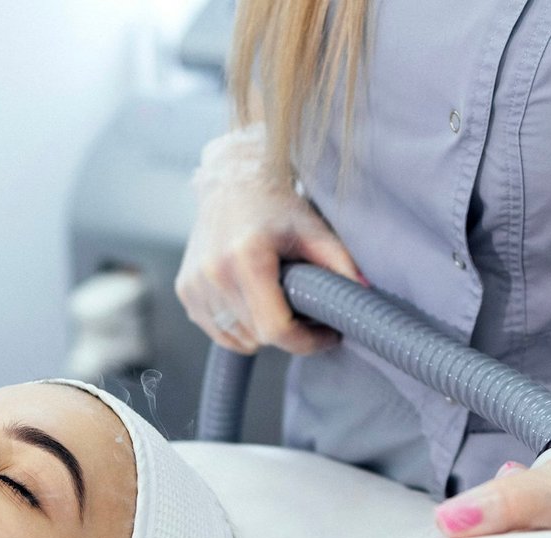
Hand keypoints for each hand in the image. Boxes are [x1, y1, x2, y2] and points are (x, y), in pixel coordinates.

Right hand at [175, 122, 365, 354]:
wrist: (232, 183)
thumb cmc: (275, 205)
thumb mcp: (313, 230)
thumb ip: (339, 264)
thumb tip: (364, 295)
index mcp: (245, 258)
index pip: (275, 329)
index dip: (307, 342)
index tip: (328, 334)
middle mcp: (213, 274)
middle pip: (259, 337)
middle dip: (289, 334)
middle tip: (308, 313)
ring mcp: (194, 285)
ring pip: (238, 339)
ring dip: (262, 332)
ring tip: (279, 303)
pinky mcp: (185, 291)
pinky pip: (218, 332)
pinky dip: (240, 327)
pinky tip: (253, 301)